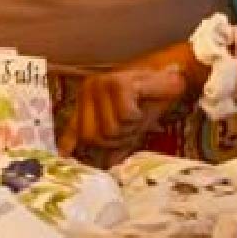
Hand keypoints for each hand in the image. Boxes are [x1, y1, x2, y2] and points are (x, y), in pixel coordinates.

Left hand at [61, 43, 201, 161]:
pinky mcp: (115, 82)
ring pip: (109, 129)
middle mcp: (88, 91)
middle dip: (118, 140)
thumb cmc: (151, 98)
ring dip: (131, 128)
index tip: (63, 155)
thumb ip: (117, 143)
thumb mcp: (131, 125)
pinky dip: (138, 116)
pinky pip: (124, 116)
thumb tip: (106, 164)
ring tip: (140, 113)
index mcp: (88, 100)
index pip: (74, 126)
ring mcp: (99, 85)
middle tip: (134, 126)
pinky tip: (143, 102)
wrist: (173, 73)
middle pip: (93, 137)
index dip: (67, 143)